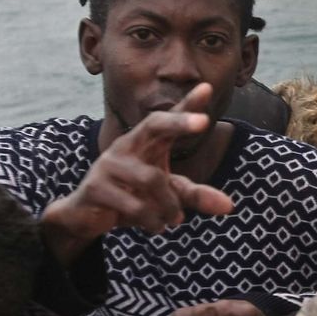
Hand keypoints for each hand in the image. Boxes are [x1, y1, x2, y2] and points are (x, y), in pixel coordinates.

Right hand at [40, 84, 234, 264]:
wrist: (86, 217)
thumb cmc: (132, 196)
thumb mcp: (167, 195)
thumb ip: (195, 195)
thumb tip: (230, 206)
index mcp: (144, 142)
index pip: (167, 119)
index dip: (187, 105)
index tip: (207, 88)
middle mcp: (126, 145)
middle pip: (154, 124)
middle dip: (179, 122)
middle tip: (203, 122)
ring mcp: (108, 164)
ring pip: (152, 179)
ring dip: (169, 206)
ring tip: (173, 220)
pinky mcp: (95, 187)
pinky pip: (134, 204)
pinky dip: (152, 220)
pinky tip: (155, 227)